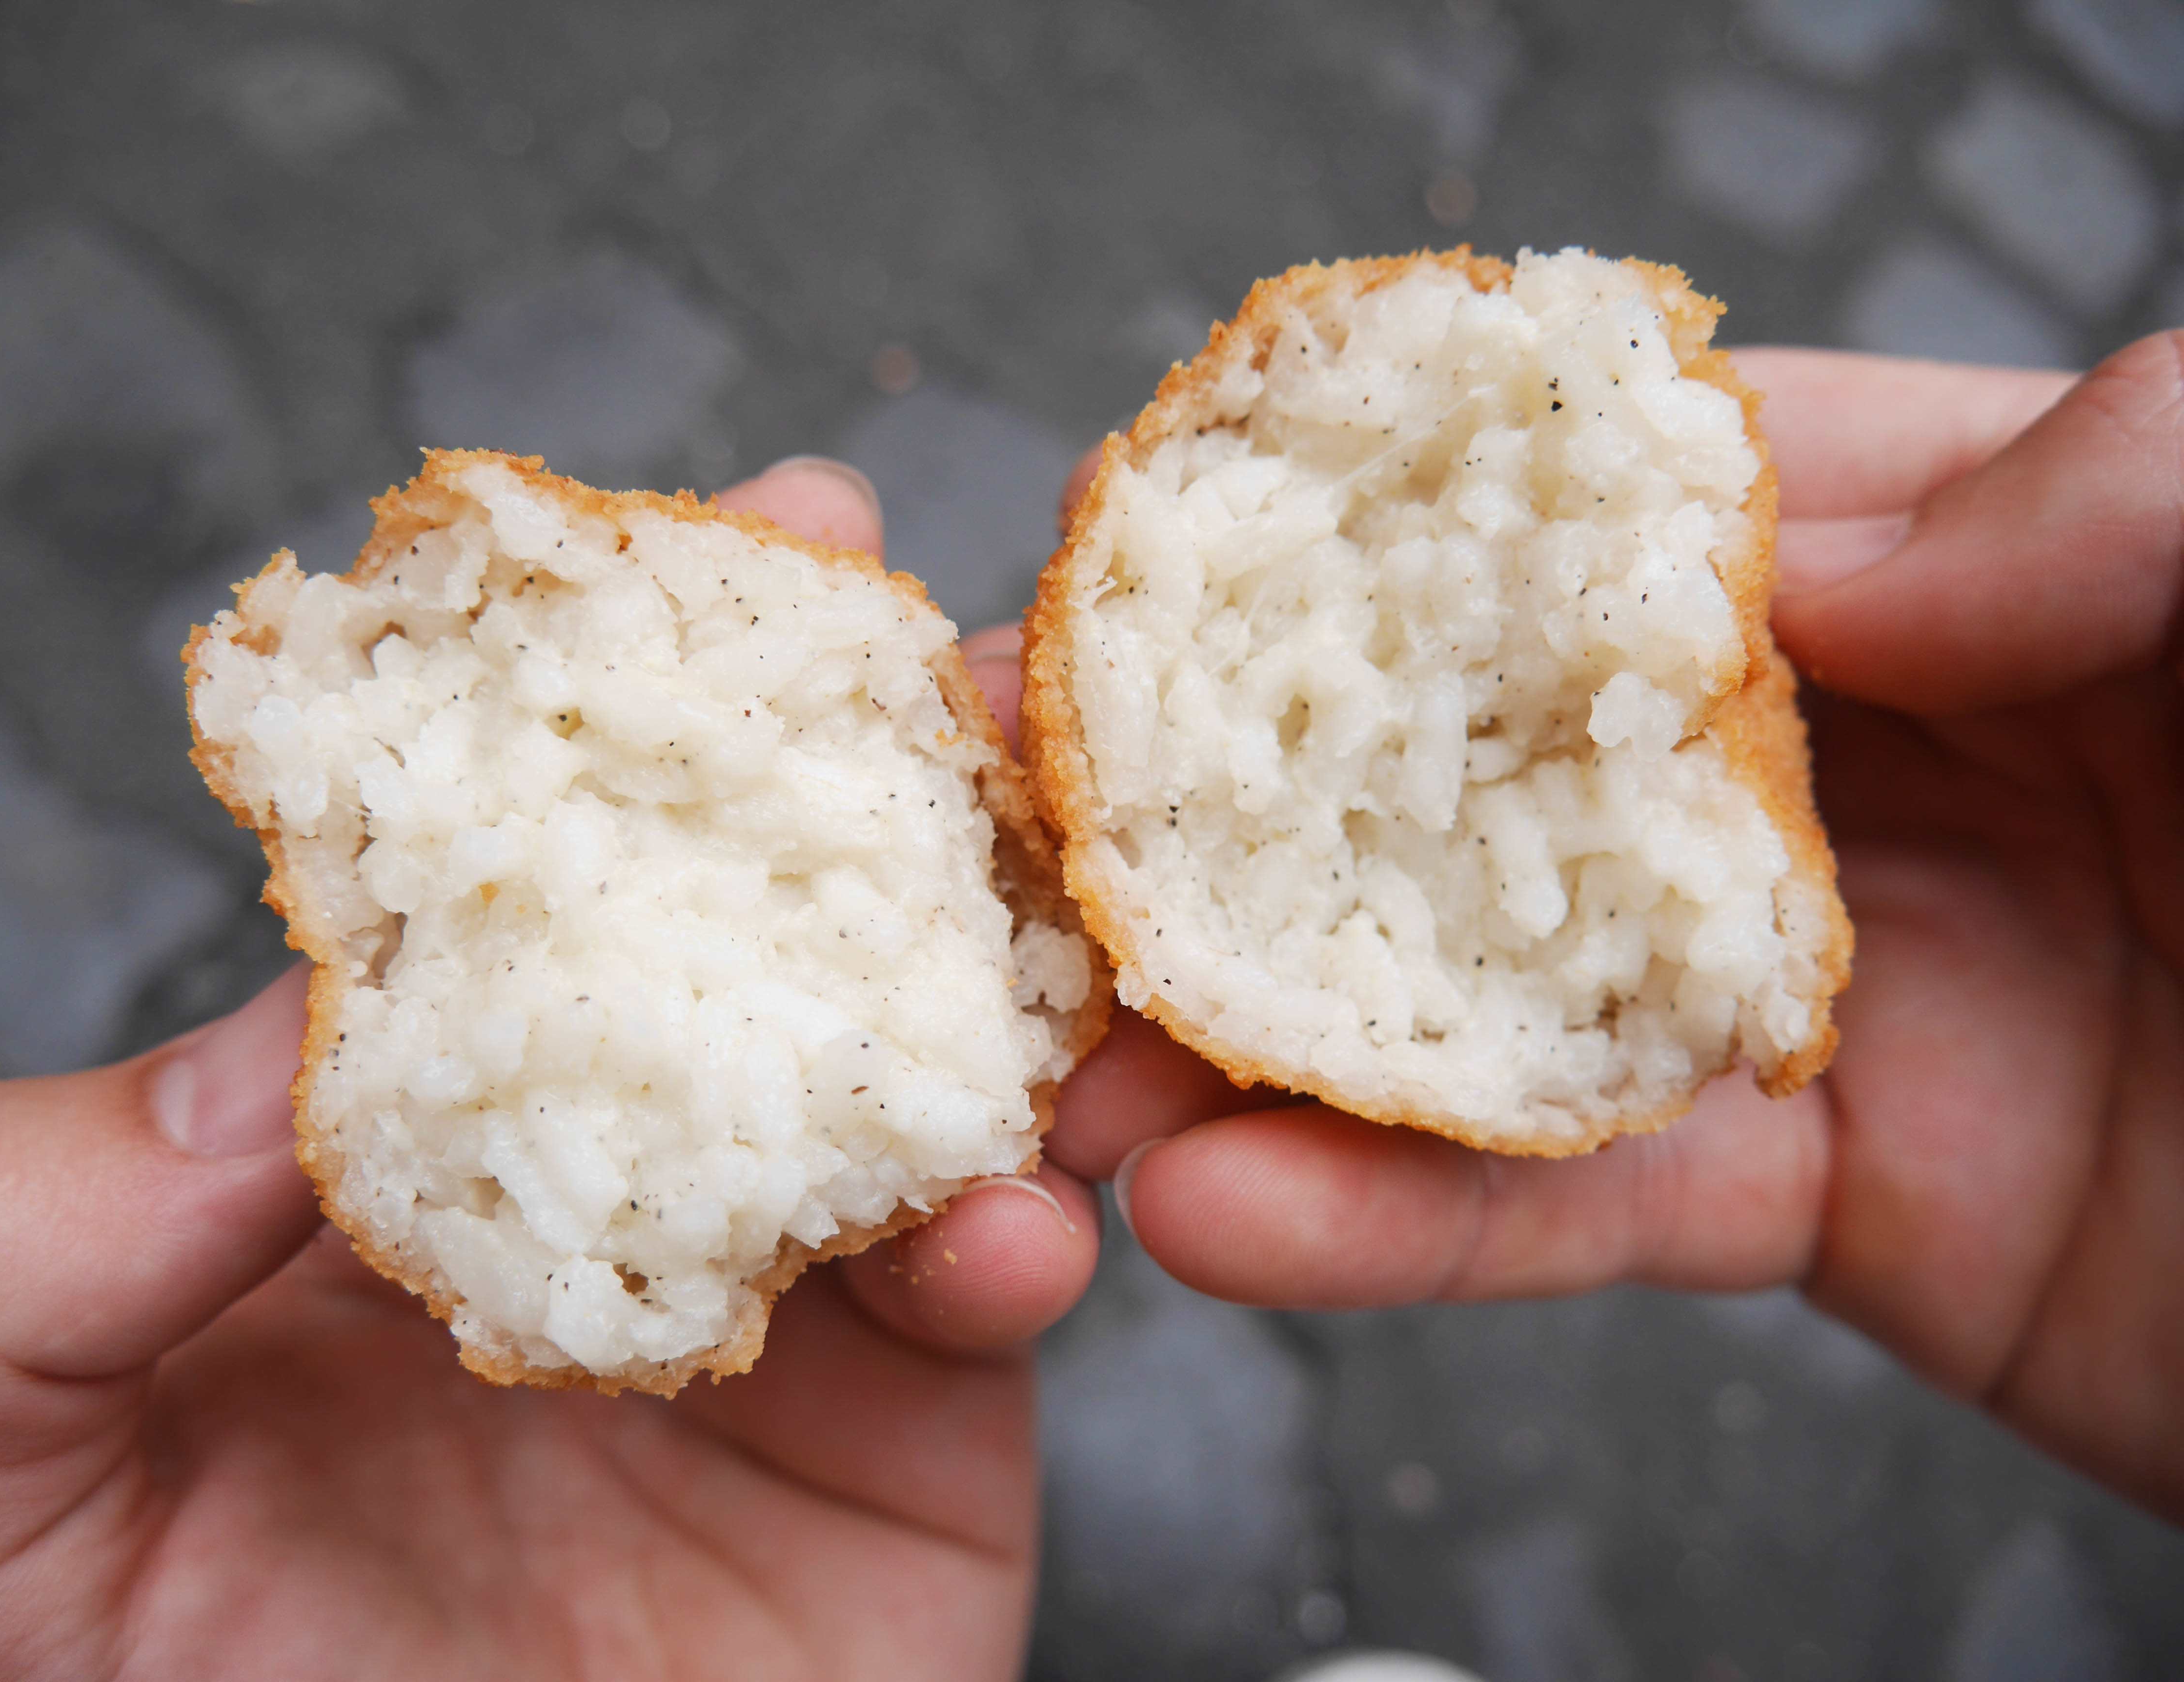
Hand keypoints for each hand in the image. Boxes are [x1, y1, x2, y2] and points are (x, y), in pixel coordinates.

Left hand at [0, 460, 1101, 1681]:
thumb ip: (60, 1208)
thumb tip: (298, 1019)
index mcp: (398, 1150)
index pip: (545, 887)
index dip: (647, 716)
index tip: (768, 533)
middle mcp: (616, 1192)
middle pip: (783, 951)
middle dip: (901, 798)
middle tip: (978, 671)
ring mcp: (780, 1326)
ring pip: (931, 1099)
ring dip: (1013, 993)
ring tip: (1062, 920)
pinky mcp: (908, 1469)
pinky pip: (992, 1313)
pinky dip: (1021, 1241)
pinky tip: (1012, 1225)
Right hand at [1034, 332, 2183, 1519]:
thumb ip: (2130, 474)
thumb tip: (1794, 541)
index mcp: (2011, 560)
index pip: (1663, 500)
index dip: (1426, 513)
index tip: (1201, 545)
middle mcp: (1898, 755)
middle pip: (1522, 747)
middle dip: (1272, 787)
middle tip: (1042, 819)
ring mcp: (1849, 984)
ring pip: (1504, 989)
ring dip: (1271, 1039)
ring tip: (1076, 1068)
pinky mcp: (1842, 1200)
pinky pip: (1589, 1205)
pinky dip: (1406, 1225)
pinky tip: (1235, 1216)